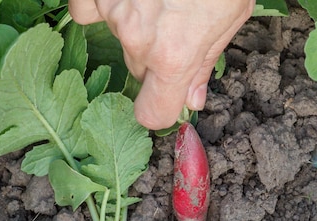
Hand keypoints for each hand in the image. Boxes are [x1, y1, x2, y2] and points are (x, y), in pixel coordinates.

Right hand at [69, 0, 254, 129]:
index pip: (152, 113)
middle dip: (156, 55)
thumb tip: (191, 100)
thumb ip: (204, 64)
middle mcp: (138, 38)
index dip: (160, 109)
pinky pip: (86, 9)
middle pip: (139, 69)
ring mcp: (112, 8)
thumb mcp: (229, 19)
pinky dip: (103, 3)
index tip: (165, 99)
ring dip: (134, 23)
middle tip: (175, 23)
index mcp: (174, 56)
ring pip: (118, 37)